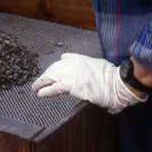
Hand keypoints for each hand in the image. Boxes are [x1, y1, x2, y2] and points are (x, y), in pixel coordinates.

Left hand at [31, 53, 146, 113]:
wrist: (117, 83)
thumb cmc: (112, 77)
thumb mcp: (100, 65)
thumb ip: (91, 67)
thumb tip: (87, 75)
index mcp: (81, 58)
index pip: (64, 60)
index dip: (56, 67)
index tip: (51, 71)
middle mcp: (73, 64)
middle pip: (54, 68)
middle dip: (46, 75)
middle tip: (40, 81)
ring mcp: (72, 74)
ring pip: (51, 76)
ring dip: (42, 82)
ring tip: (35, 88)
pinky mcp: (72, 86)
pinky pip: (54, 88)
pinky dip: (45, 90)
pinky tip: (40, 93)